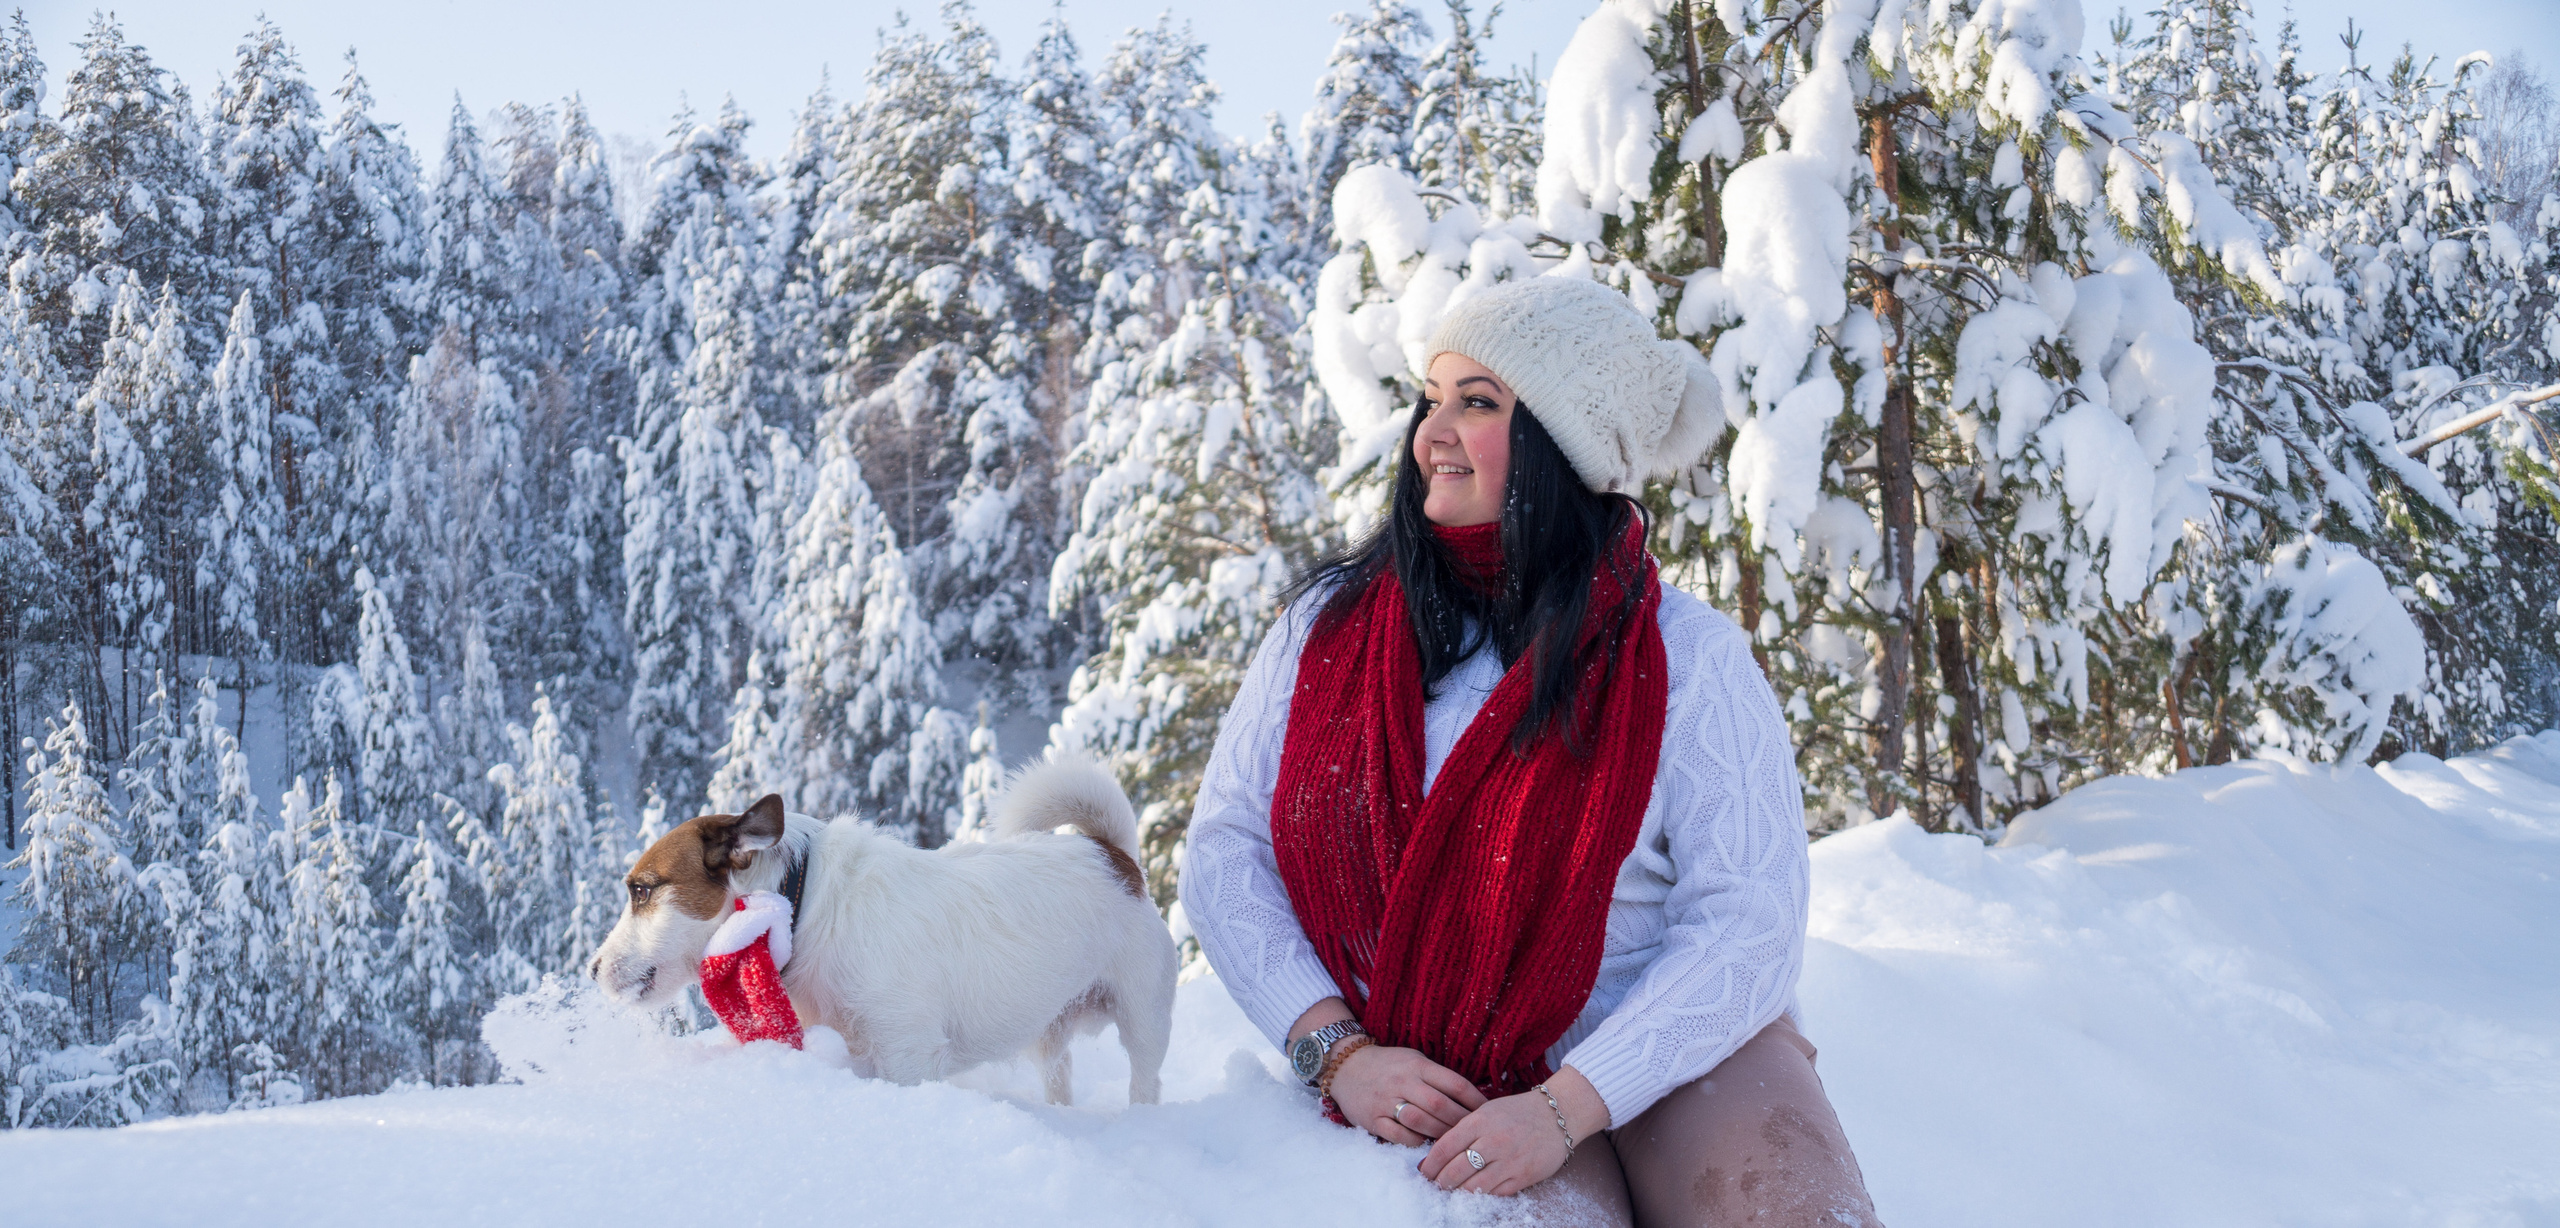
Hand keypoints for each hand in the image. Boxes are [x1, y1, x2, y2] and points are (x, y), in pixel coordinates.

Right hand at [1325, 1043, 1487, 1145]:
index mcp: (1418, 1065)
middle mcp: (1403, 1081)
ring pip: (1421, 1122)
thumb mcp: (1414, 1059)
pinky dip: (1416, 1141)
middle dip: (1461, 1122)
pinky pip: (1399, 1135)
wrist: (1346, 1066)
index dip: (1475, 1100)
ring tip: (1453, 1141)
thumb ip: (1438, 1076)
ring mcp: (1386, 1100)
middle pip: (1441, 1105)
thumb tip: (1470, 1098)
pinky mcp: (1373, 1118)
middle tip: (1473, 1133)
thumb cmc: (1388, 1065)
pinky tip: (1425, 1143)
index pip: (1455, 1083)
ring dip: (1440, 1134)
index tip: (1487, 1112)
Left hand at [1418, 1091, 1572, 1195]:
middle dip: (1441, 1182)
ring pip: (1474, 1186)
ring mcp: (1509, 1160)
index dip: (1430, 1163)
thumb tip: (1438, 1152)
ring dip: (1458, 1192)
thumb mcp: (1486, 1111)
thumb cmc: (1517, 1112)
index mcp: (1480, 1121)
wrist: (1557, 1115)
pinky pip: (1496, 1193)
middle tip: (1435, 1185)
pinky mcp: (1524, 1176)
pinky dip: (1482, 1196)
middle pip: (1456, 1170)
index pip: (1445, 1147)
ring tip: (1451, 1192)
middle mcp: (1493, 1141)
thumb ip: (1464, 1129)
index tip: (1423, 1171)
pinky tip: (1474, 1194)